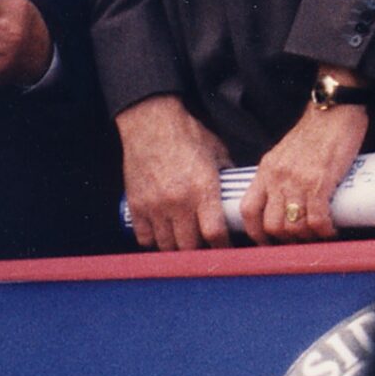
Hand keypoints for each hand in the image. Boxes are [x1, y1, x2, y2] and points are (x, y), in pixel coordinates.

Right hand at [116, 95, 231, 252]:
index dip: (222, 246)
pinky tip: (163, 235)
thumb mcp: (217, 151)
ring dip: (177, 248)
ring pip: (167, 245)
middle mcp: (179, 202)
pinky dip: (154, 241)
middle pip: (189, 246)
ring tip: (185, 243)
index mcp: (203, 188)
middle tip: (205, 248)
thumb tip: (237, 190)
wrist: (152, 125)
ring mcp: (155, 207)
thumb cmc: (187, 135)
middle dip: (199, 250)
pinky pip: (145, 238)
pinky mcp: (137, 207)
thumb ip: (226, 174)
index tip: (226, 250)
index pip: (214, 231)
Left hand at [242, 92, 368, 243]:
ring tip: (317, 235)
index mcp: (266, 170)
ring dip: (306, 238)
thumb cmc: (315, 130)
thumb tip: (285, 202)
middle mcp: (277, 178)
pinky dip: (323, 230)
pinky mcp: (321, 181)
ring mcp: (298, 180)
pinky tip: (330, 231)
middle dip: (286, 240)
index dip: (256, 234)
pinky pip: (316, 218)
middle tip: (300, 240)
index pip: (248, 211)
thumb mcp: (285, 152)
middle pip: (271, 225)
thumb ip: (280, 174)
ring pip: (292, 226)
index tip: (269, 242)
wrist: (336, 107)